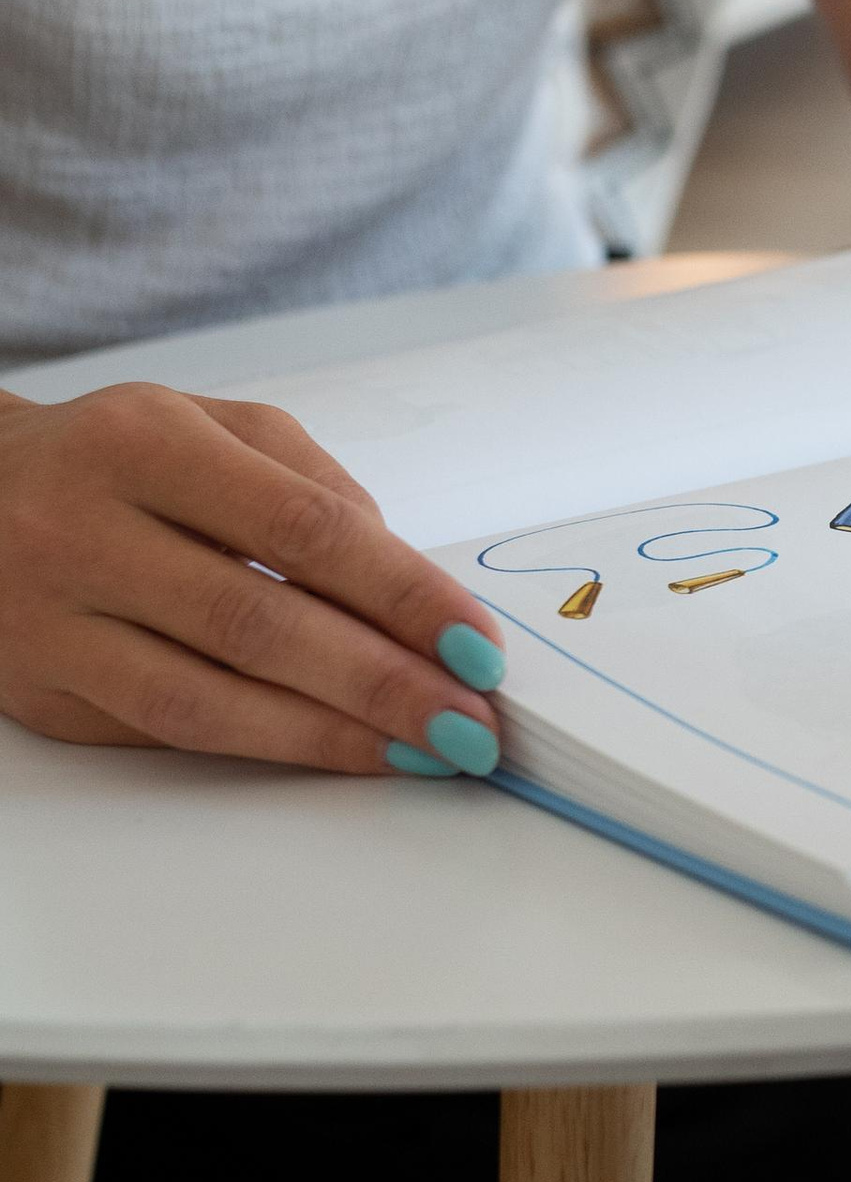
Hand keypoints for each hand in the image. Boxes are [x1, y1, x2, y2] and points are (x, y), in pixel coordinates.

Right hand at [0, 384, 507, 776]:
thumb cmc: (115, 458)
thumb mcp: (210, 427)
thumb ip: (312, 486)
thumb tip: (406, 587)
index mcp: (143, 443)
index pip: (301, 528)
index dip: (400, 595)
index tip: (476, 644)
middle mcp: (83, 530)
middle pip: (257, 623)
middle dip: (381, 683)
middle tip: (470, 722)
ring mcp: (48, 619)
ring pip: (204, 698)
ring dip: (328, 736)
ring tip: (420, 754)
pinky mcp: (37, 691)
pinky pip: (163, 732)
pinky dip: (261, 747)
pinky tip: (333, 752)